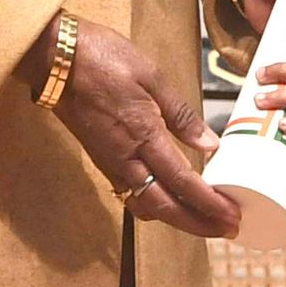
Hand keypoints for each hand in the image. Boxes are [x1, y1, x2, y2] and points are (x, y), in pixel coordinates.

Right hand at [49, 20, 244, 239]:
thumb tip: (209, 144)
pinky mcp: (101, 158)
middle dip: (198, 224)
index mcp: (143, 135)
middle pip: (165, 207)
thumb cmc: (101, 58)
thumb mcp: (151, 75)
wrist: (53, 58)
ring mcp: (110, 161)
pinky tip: (170, 198)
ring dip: (177, 219)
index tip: (232, 216)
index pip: (182, 182)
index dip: (210, 204)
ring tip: (203, 219)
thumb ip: (180, 114)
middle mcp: (124, 158)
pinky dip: (155, 205)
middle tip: (227, 229)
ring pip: (145, 206)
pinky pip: (130, 194)